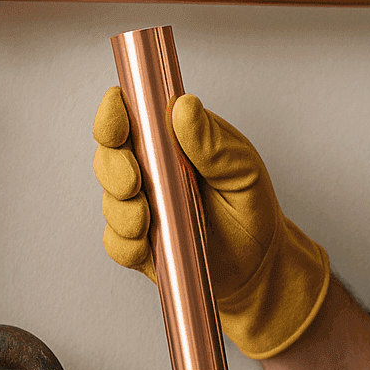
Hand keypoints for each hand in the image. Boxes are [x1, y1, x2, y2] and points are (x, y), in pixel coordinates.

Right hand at [93, 88, 331, 358]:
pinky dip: (128, 244)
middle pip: (108, 158)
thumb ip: (211, 141)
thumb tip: (184, 106)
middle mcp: (150, 172)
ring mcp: (142, 209)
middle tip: (135, 180)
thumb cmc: (250, 207)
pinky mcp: (140, 246)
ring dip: (123, 210)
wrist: (260, 264)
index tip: (118, 117)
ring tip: (149, 218)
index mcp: (171, 142)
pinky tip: (149, 244)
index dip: (115, 114)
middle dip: (114, 167)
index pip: (131, 118)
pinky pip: (117, 244)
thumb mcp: (242, 168)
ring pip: (110, 203)